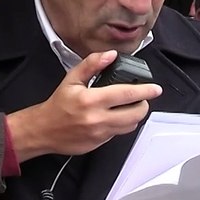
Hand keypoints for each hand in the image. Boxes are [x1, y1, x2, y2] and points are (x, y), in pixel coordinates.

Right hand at [6, 51, 161, 160]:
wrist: (43, 130)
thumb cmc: (58, 105)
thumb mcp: (72, 79)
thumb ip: (92, 65)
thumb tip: (110, 55)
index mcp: (91, 100)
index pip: (126, 94)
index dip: (145, 91)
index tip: (155, 88)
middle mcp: (97, 118)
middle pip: (135, 113)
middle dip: (143, 104)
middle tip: (142, 98)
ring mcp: (100, 133)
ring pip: (130, 126)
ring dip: (135, 116)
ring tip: (130, 107)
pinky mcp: (99, 143)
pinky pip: (119, 133)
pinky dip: (122, 124)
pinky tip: (115, 117)